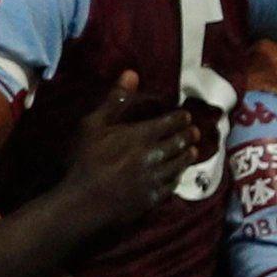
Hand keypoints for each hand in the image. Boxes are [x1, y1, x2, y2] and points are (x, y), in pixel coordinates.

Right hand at [62, 71, 199, 225]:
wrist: (82, 203)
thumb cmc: (84, 161)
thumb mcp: (93, 126)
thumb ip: (115, 100)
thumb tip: (132, 73)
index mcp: (141, 135)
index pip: (170, 123)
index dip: (180, 118)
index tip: (186, 116)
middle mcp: (154, 155)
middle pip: (178, 143)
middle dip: (188, 136)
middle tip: (195, 132)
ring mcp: (154, 179)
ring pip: (178, 165)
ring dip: (187, 157)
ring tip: (193, 152)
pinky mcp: (151, 198)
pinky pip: (170, 186)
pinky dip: (176, 178)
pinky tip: (176, 176)